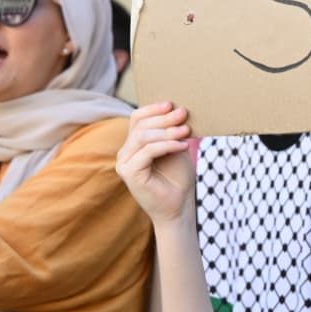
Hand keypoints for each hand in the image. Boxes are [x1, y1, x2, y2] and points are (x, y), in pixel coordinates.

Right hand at [117, 102, 197, 225]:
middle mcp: (125, 153)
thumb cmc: (178, 179)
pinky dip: (167, 145)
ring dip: (167, 131)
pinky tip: (183, 145)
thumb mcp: (176, 148)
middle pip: (140, 126)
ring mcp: (124, 164)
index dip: (153, 109)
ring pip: (143, 137)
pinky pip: (147, 152)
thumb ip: (172, 132)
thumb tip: (178, 109)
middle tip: (183, 114)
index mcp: (133, 145)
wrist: (178, 207)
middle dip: (163, 118)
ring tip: (186, 130)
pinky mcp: (129, 174)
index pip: (137, 119)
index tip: (172, 104)